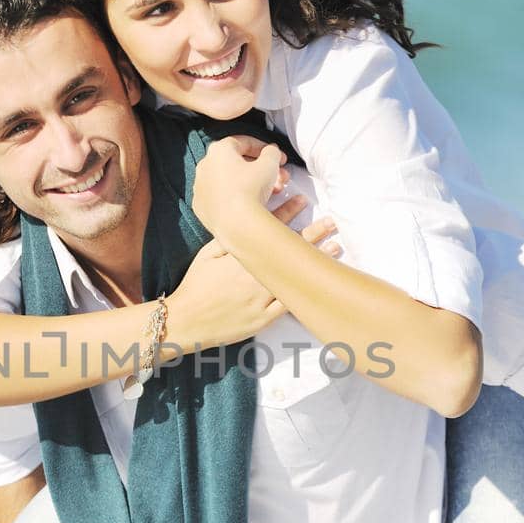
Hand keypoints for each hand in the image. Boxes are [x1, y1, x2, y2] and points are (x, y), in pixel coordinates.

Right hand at [166, 195, 339, 353]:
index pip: (268, 230)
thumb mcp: (207, 254)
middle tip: (332, 222)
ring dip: (316, 262)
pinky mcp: (264, 318)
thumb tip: (246, 222)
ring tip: (336, 248)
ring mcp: (261, 298)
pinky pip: (289, 306)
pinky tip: (321, 285)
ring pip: (294, 277)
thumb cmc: (195, 285)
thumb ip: (228, 238)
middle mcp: (254, 275)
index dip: (288, 214)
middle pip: (288, 251)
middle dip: (313, 233)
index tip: (303, 201)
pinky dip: (305, 294)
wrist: (187, 320)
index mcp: (241, 256)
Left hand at [191, 135, 287, 233]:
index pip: (244, 142)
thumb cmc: (249, 190)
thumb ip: (272, 152)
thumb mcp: (270, 163)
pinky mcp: (202, 207)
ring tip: (271, 192)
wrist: (236, 224)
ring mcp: (201, 188)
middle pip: (237, 163)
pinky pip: (222, 198)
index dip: (264, 149)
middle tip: (276, 176)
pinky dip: (237, 198)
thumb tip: (271, 152)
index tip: (275, 156)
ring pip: (231, 181)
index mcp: (219, 150)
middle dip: (261, 169)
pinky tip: (251, 204)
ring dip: (252, 184)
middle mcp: (205, 167)